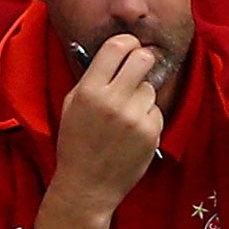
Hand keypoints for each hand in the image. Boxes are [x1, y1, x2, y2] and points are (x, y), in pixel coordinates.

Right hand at [33, 36, 163, 228]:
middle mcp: (114, 101)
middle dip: (141, 60)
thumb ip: (92, 77)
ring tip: (125, 114)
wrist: (88, 186)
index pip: (117, 46)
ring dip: (142, 95)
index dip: (127, 42)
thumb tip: (116, 51)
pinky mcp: (152, 133)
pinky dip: (148, 117)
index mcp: (90, 91)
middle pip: (143, 58)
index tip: (129, 47)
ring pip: (151, 87)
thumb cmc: (76, 144)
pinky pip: (157, 110)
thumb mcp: (72, 105)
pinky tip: (132, 132)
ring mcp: (135, 118)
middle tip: (136, 70)